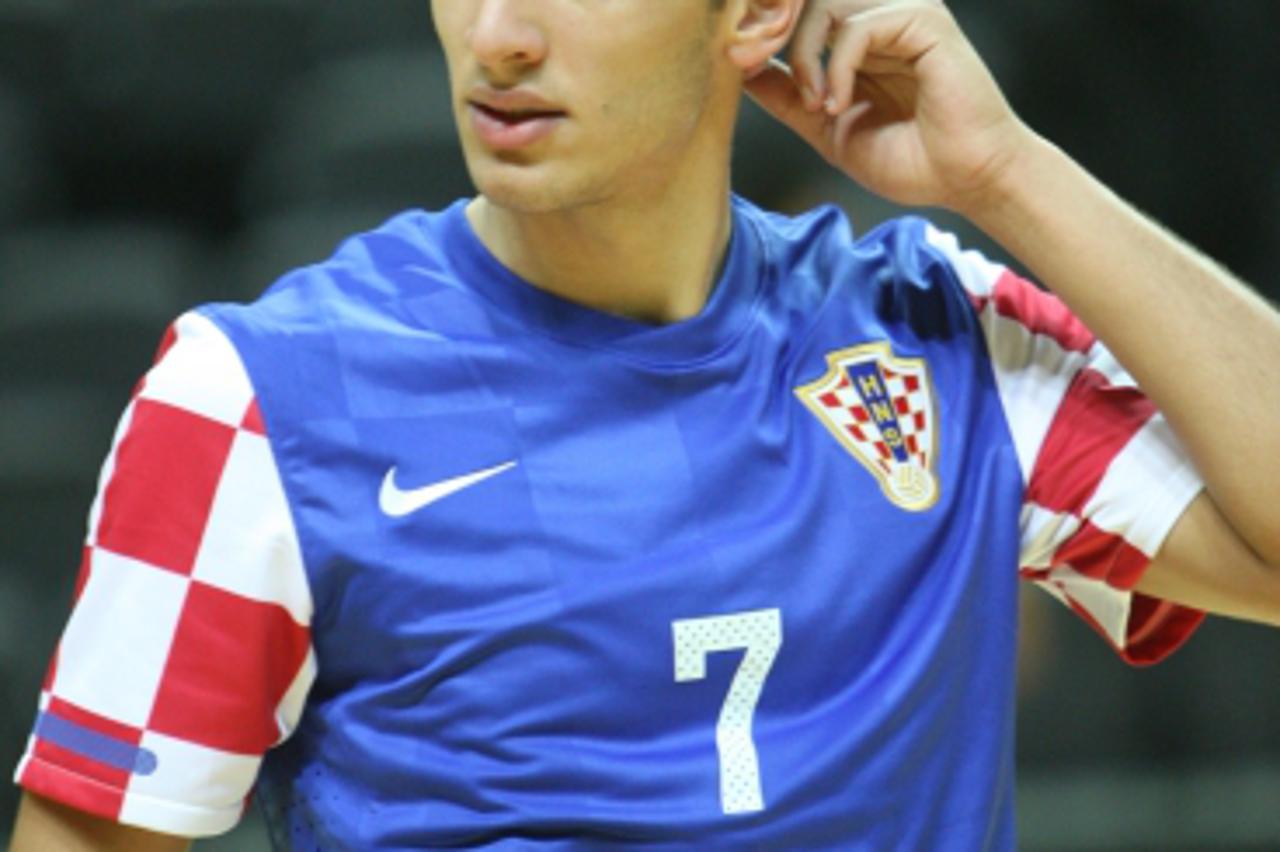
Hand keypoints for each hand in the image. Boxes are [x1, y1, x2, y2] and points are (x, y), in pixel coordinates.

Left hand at [744, 0, 1034, 213]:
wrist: (966, 180)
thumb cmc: (912, 161)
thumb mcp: (830, 129)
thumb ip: (790, 98)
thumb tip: (744, 72)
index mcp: (860, 38)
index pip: (801, 12)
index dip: (766, 32)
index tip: (740, 67)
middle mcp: (880, 16)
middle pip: (805, 1)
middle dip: (776, 37)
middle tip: (769, 80)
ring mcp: (903, 15)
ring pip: (823, 5)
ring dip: (805, 57)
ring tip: (817, 106)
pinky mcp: (923, 21)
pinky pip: (856, 26)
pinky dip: (836, 68)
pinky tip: (839, 105)